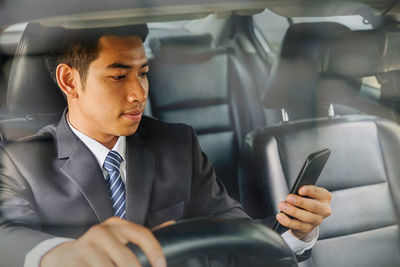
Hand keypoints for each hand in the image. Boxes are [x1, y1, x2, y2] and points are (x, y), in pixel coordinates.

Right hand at [40, 217, 165, 266]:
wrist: (61, 257)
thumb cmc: (98, 249)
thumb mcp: (119, 238)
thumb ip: (142, 237)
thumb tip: (172, 226)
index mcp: (117, 225)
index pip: (142, 234)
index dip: (155, 251)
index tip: (162, 266)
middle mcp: (101, 232)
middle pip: (127, 260)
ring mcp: (85, 247)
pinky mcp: (73, 260)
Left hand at [276, 185, 331, 238]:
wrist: (305, 218)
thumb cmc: (306, 201)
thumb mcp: (307, 194)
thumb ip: (302, 192)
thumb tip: (293, 193)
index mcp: (324, 197)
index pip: (319, 192)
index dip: (309, 191)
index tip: (300, 190)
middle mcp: (323, 209)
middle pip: (314, 206)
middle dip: (300, 202)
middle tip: (288, 198)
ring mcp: (316, 220)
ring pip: (306, 217)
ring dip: (293, 211)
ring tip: (282, 206)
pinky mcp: (308, 229)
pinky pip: (297, 225)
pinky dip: (288, 221)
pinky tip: (281, 217)